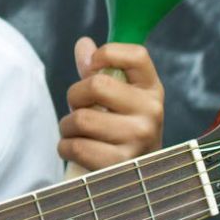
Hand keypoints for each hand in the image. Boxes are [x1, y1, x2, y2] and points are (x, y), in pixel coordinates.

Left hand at [58, 37, 164, 169]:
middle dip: (75, 96)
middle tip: (80, 108)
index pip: (136, 54)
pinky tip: (77, 149)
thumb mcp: (116, 98)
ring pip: (80, 119)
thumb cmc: (119, 128)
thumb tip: (84, 44)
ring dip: (67, 126)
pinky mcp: (122, 164)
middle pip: (96, 85)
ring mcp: (140, 139)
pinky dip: (66, 147)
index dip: (106, 54)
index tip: (92, 68)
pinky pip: (76, 147)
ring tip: (77, 133)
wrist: (135, 176)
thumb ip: (99, 71)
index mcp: (152, 89)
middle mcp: (152, 112)